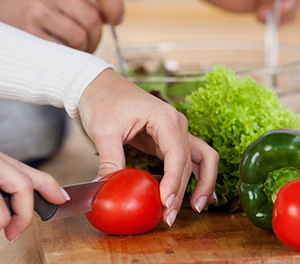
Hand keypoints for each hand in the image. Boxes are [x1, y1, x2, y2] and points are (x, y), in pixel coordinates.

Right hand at [0, 0, 123, 52]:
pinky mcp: (25, 34)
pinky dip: (68, 56)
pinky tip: (64, 54)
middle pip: (92, 17)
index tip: (116, 18)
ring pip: (79, 37)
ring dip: (84, 47)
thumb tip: (110, 12)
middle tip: (92, 39)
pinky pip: (61, 51)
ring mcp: (35, 10)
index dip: (116, 5)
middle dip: (98, 33)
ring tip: (77, 47)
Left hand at [78, 69, 218, 226]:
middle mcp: (177, 124)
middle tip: (171, 216)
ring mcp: (175, 131)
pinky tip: (200, 195)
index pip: (177, 155)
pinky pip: (190, 158)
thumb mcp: (104, 132)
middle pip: (192, 161)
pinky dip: (198, 175)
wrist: (97, 84)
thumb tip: (107, 190)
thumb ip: (111, 162)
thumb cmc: (102, 99)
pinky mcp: (168, 139)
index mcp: (165, 118)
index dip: (174, 182)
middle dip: (186, 191)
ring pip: (201, 159)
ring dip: (202, 183)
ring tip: (197, 208)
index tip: (165, 203)